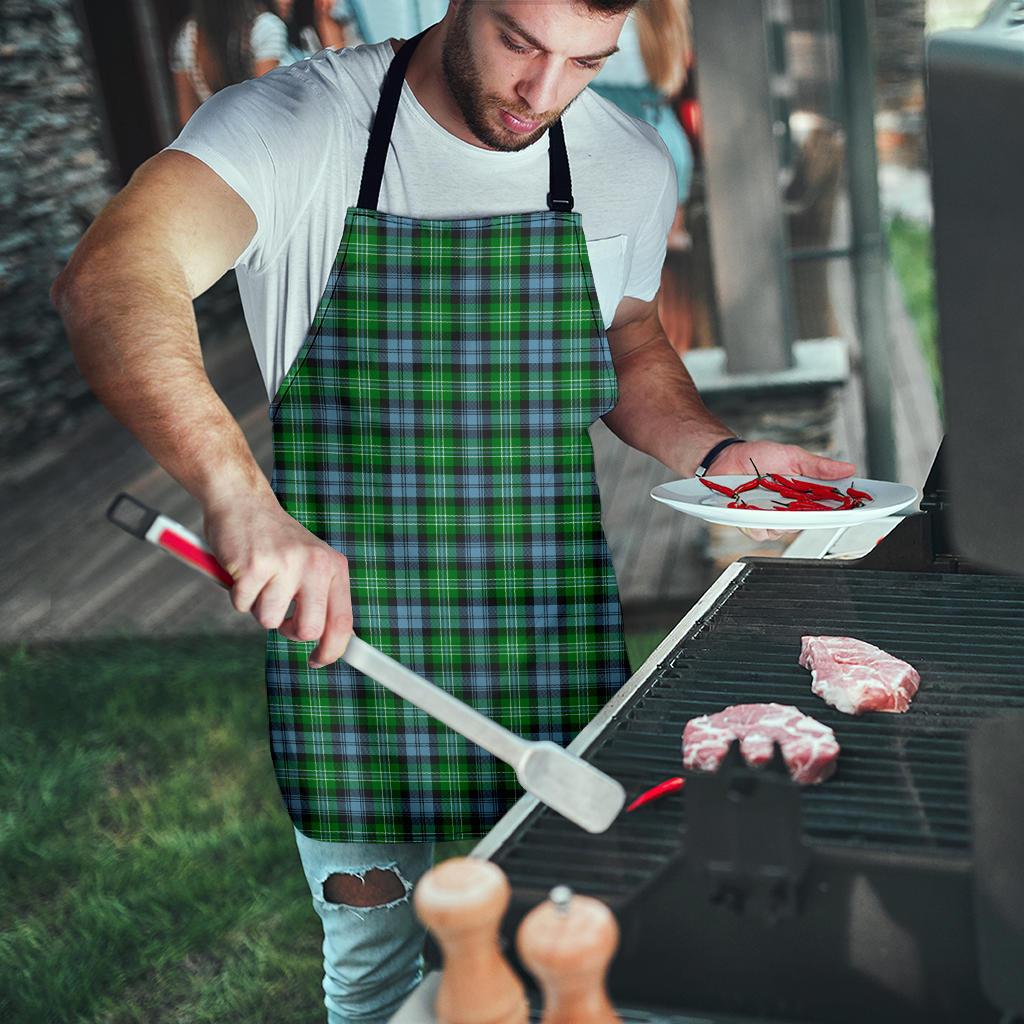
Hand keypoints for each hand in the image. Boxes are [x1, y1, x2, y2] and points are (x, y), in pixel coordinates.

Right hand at [203, 493, 352, 667]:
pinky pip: (242, 605)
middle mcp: (315, 564)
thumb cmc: (275, 541)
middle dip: (289, 631)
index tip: (318, 661)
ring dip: (258, 607)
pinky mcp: (254, 566)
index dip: (332, 651)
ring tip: (259, 579)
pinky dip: (237, 594)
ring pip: (269, 621)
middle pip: (309, 630)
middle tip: (280, 613)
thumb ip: (321, 597)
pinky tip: (242, 570)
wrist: (243, 501)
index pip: (343, 622)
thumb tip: (331, 642)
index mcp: (334, 566)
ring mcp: (285, 564)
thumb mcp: (310, 563)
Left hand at [708, 440, 856, 542]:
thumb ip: (818, 467)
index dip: (844, 511)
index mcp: (804, 495)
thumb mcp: (793, 456)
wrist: (727, 457)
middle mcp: (790, 510)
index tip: (857, 508)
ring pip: (784, 531)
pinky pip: (760, 532)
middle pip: (809, 523)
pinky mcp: (751, 523)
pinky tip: (753, 508)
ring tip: (770, 498)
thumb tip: (848, 468)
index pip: (829, 508)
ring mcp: (771, 518)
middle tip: (804, 501)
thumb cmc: (759, 457)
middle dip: (810, 515)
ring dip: (780, 517)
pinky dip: (758, 522)